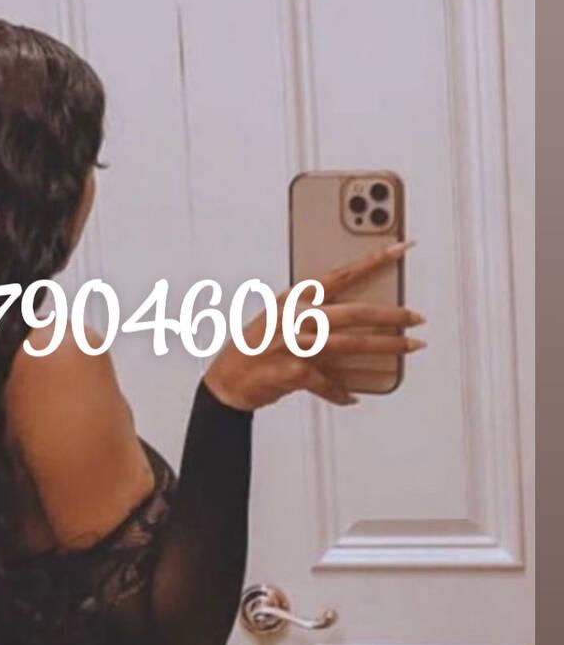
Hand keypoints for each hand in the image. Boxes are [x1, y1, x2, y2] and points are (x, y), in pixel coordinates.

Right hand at [204, 241, 425, 410]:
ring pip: (351, 344)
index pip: (341, 274)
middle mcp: (295, 317)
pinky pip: (329, 383)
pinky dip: (342, 392)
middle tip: (416, 317)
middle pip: (353, 312)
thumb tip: (355, 319)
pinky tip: (353, 395)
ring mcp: (294, 345)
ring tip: (410, 346)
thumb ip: (313, 314)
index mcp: (293, 297)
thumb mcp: (281, 318)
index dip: (372, 260)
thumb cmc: (256, 346)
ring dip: (385, 346)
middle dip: (391, 314)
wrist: (227, 379)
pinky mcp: (294, 372)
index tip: (399, 248)